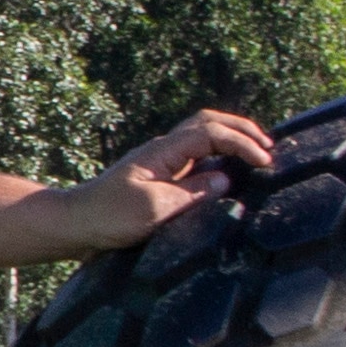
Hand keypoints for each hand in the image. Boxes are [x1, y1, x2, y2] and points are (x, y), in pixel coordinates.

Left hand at [100, 106, 274, 208]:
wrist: (76, 224)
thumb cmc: (109, 216)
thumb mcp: (153, 208)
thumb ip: (191, 192)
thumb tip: (224, 178)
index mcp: (163, 151)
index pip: (211, 133)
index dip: (242, 143)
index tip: (265, 161)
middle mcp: (164, 150)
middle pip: (209, 122)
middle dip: (242, 129)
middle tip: (269, 148)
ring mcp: (162, 161)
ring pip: (204, 136)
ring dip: (232, 139)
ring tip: (257, 155)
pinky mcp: (161, 176)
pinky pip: (196, 157)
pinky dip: (219, 157)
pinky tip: (230, 172)